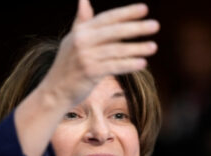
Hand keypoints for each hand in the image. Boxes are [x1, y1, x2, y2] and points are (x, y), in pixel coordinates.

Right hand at [42, 0, 159, 107]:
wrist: (55, 91)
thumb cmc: (67, 66)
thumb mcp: (72, 41)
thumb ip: (81, 22)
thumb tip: (84, 0)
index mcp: (80, 31)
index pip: (107, 18)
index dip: (126, 13)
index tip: (145, 9)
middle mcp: (82, 42)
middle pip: (114, 32)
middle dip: (136, 28)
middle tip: (156, 25)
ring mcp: (85, 57)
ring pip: (116, 50)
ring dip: (137, 48)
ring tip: (153, 47)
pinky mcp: (90, 73)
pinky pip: (114, 66)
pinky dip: (128, 65)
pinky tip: (142, 63)